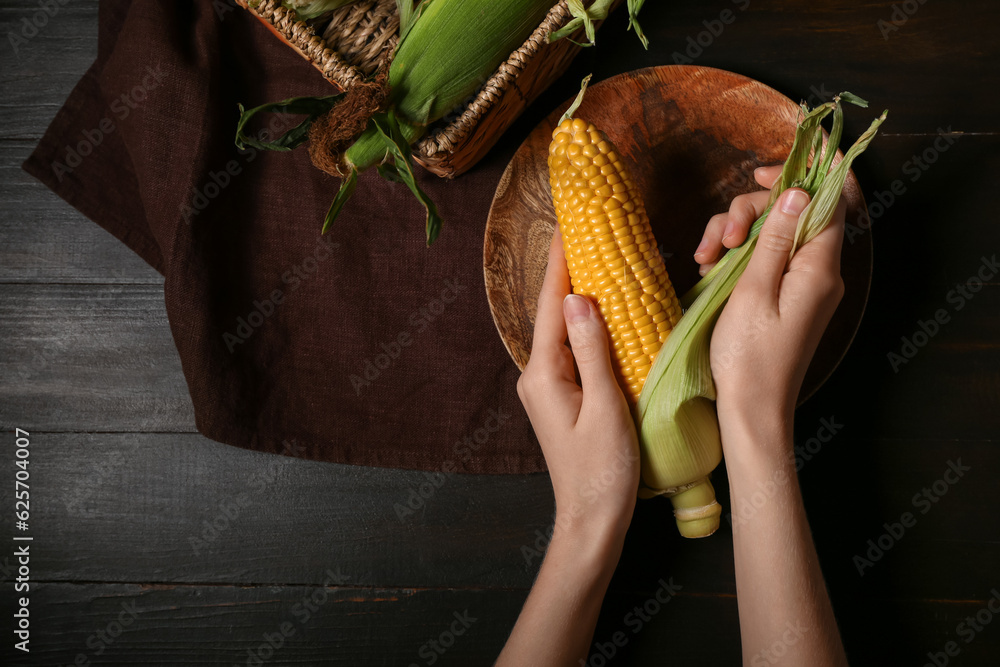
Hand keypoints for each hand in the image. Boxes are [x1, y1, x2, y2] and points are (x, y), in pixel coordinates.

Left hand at [517, 230, 639, 550]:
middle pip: (554, 316)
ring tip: (599, 262)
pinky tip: (606, 317)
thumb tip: (578, 297)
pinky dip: (589, 330)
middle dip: (571, 275)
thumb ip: (593, 350)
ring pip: (565, 334)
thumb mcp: (605, 406)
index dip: (561, 265)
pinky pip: (575, 353)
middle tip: (588, 234)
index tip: (568, 226)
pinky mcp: (564, 399)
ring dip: (580, 301)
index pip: (550, 307)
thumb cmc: (603, 470)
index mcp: (543, 375)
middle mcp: (538, 377)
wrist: (592, 520)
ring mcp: (549, 389)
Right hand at [695, 165, 846, 445]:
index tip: (768, 172)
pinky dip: (736, 257)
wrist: (750, 409)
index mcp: (820, 268)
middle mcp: (818, 272)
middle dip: (751, 212)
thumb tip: (798, 192)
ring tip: (705, 258)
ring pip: (772, 234)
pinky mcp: (783, 296)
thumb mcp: (754, 290)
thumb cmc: (749, 356)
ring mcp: (801, 285)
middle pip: (792, 213)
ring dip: (735, 234)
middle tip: (722, 236)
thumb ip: (776, 238)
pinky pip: (765, 260)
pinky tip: (709, 269)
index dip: (807, 174)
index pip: (832, 201)